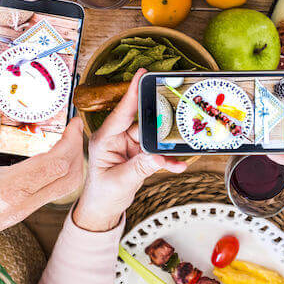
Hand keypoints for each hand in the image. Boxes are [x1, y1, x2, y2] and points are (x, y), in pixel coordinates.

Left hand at [73, 70, 186, 231]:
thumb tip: (158, 156)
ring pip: (154, 137)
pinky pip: (158, 151)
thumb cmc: (102, 194)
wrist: (103, 209)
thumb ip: (140, 168)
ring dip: (167, 144)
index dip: (132, 91)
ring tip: (181, 149)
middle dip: (160, 118)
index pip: (121, 111)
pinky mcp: (140, 154)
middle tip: (177, 111)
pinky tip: (178, 164)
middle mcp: (117, 137)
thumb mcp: (119, 181)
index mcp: (105, 138)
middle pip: (142, 121)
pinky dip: (168, 158)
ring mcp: (130, 145)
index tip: (142, 73)